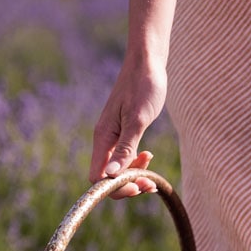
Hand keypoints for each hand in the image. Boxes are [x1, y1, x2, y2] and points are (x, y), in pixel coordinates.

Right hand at [89, 58, 166, 198]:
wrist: (148, 62)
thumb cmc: (143, 86)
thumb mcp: (137, 120)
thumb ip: (124, 149)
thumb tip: (111, 176)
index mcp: (103, 137)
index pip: (97, 177)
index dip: (114, 188)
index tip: (136, 187)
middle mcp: (105, 140)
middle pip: (107, 177)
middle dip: (127, 185)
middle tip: (149, 184)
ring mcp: (114, 137)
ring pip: (118, 168)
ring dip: (134, 175)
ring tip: (152, 175)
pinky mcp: (124, 132)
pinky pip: (125, 157)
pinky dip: (137, 163)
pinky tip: (148, 156)